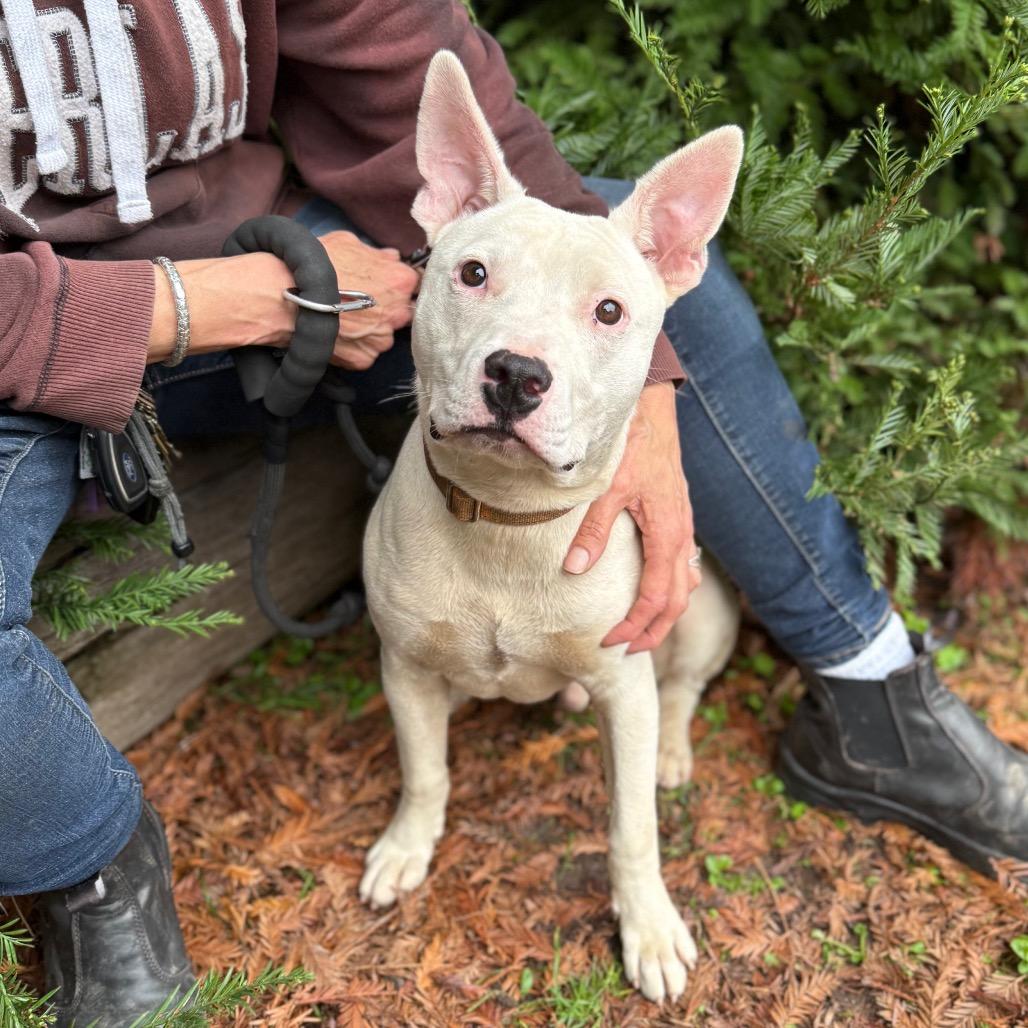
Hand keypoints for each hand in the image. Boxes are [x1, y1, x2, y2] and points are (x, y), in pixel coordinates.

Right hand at [319, 230, 420, 369]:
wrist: (286, 294)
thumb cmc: (318, 265)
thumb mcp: (349, 243)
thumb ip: (378, 253)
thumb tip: (393, 257)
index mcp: (400, 282)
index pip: (415, 285)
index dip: (400, 285)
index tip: (387, 286)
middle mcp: (398, 314)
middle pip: (402, 313)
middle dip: (387, 308)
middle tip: (362, 302)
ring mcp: (381, 340)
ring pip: (383, 335)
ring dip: (371, 329)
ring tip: (345, 318)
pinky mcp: (364, 359)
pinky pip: (365, 352)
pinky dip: (355, 345)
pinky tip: (338, 332)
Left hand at [563, 380, 700, 653]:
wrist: (654, 412)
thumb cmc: (632, 446)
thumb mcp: (607, 487)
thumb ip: (593, 530)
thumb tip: (574, 570)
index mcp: (666, 532)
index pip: (655, 596)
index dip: (635, 625)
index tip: (610, 642)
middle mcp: (681, 536)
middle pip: (677, 601)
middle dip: (653, 631)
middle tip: (626, 650)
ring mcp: (684, 528)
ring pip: (685, 585)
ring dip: (665, 614)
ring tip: (640, 631)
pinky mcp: (679, 519)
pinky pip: (685, 565)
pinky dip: (673, 588)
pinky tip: (658, 593)